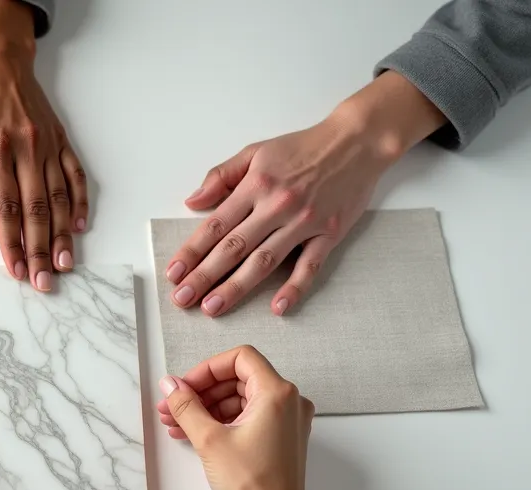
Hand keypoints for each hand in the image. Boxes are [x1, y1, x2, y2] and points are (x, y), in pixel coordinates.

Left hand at [0, 0, 86, 292]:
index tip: (14, 268)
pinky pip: (75, 175)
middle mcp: (26, 148)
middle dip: (38, 249)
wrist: (2, 62)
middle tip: (42, 282)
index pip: (5, 205)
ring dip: (61, 234)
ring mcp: (48, 145)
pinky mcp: (62, 141)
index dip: (11, 241)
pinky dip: (79, 202)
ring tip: (62, 265)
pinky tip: (78, 227)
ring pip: (58, 197)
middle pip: (35, 209)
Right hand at [155, 346, 313, 489]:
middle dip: (202, 391)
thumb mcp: (209, 439)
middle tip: (172, 406)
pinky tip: (192, 434)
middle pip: (238, 379)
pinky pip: (248, 418)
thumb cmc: (250, 484)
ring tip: (175, 424)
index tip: (184, 386)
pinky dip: (221, 422)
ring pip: (240, 400)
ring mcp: (287, 422)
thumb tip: (169, 385)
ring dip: (207, 408)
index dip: (207, 369)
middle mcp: (289, 402)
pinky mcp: (280, 439)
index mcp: (278, 393)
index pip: (240, 358)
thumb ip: (186, 406)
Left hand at [165, 72, 445, 316]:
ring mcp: (304, 222)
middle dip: (204, 275)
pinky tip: (277, 308)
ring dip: (236, 286)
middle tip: (182, 298)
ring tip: (212, 307)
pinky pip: (310, 266)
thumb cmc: (303, 147)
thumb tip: (192, 201)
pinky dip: (294, 288)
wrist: (356, 141)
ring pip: (265, 260)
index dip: (192, 251)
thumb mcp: (256, 152)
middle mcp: (277, 205)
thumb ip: (221, 176)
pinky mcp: (330, 233)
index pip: (216, 224)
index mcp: (256, 185)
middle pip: (234, 247)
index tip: (173, 273)